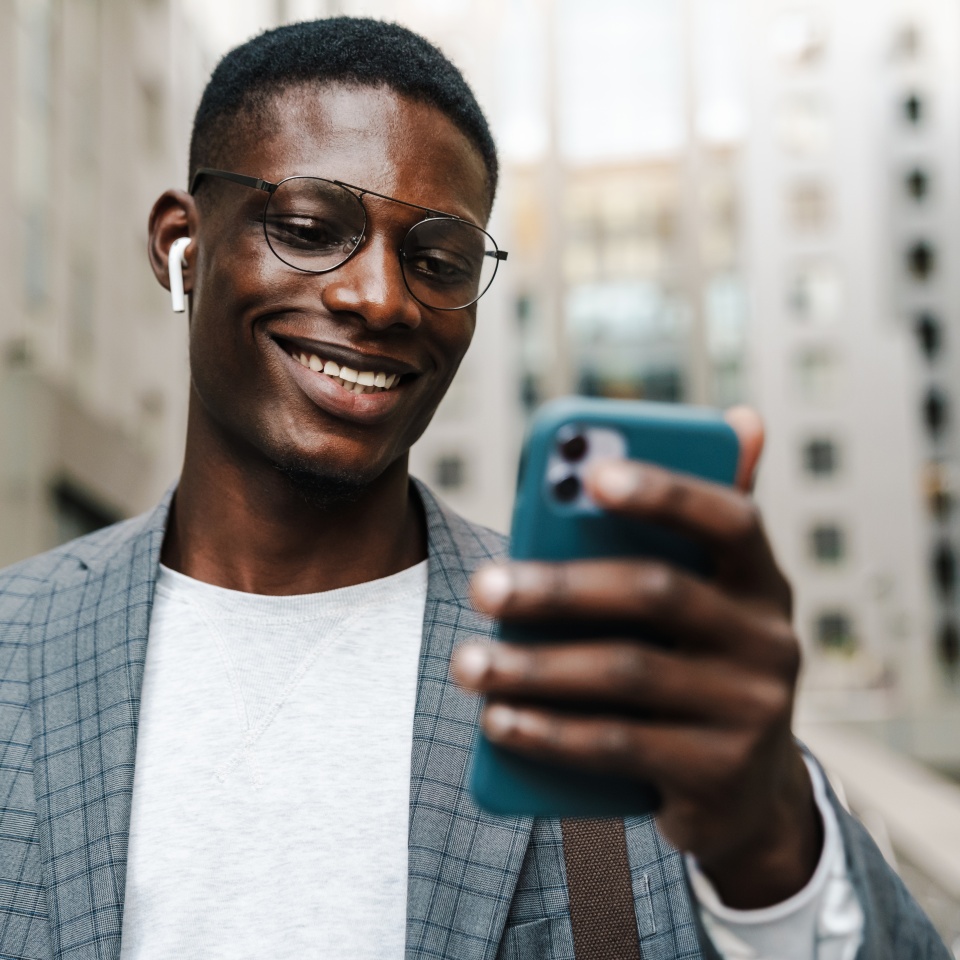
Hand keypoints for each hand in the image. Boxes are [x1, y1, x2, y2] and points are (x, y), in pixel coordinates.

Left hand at [452, 408, 821, 909]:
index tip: (589, 476)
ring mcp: (752, 711)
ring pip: (626, 673)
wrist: (749, 792)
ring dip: (534, 667)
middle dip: (559, 588)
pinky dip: (549, 732)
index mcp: (762, 582)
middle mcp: (771, 640)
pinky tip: (497, 719)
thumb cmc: (700, 665)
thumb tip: (740, 417)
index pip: (730, 518)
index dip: (665, 492)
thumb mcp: (708, 598)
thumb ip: (697, 522)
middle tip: (482, 587)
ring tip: (467, 664)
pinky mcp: (719, 774)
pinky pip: (620, 744)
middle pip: (656, 594)